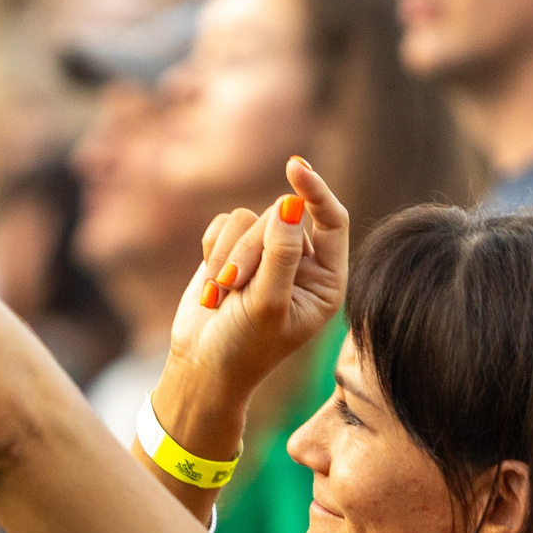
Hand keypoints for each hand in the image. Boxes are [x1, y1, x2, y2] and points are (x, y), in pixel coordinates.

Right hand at [165, 157, 348, 410]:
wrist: (201, 365)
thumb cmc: (243, 346)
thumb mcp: (267, 304)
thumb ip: (281, 254)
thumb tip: (290, 204)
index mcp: (326, 280)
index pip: (332, 219)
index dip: (315, 191)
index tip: (294, 168)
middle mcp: (302, 263)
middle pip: (282, 217)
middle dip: (251, 248)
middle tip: (234, 285)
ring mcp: (267, 255)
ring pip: (249, 219)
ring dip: (228, 254)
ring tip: (222, 293)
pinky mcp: (234, 250)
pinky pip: (225, 223)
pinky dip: (212, 250)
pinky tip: (212, 284)